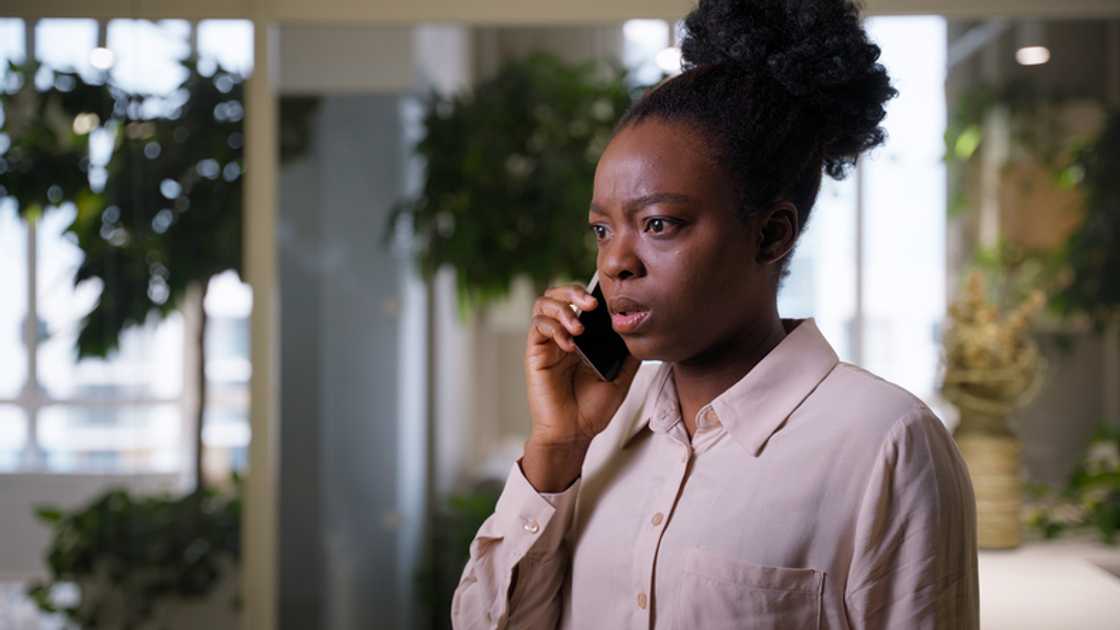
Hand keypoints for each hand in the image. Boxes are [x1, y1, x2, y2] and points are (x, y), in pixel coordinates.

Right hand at [522, 283, 639, 490]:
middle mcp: (563, 334)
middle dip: (573, 291)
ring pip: (543, 304)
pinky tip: (569, 345)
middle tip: (591, 304)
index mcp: (582, 337)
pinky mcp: (536, 353)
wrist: (575, 433)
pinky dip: (554, 328)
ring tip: (578, 326)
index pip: (580, 301)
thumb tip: (641, 329)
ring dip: (562, 308)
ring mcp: (548, 343)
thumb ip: (628, 353)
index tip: (607, 300)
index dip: (589, 292)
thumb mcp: (621, 377)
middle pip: (558, 294)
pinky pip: (538, 327)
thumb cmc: (594, 408)